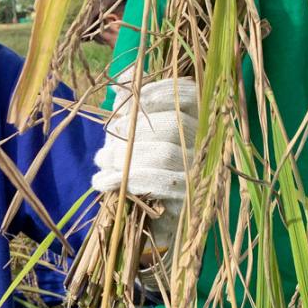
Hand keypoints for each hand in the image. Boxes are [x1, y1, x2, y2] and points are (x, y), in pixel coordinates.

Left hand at [92, 73, 197, 280]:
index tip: (129, 95)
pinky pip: (160, 183)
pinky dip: (125, 180)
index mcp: (197, 123)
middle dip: (130, 133)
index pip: (188, 94)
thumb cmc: (142, 176)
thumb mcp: (135, 140)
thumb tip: (125, 78)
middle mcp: (206, 146)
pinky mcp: (192, 202)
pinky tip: (102, 183)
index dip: (159, 89)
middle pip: (171, 125)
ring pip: (165, 152)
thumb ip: (134, 109)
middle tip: (105, 150)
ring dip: (125, 157)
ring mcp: (202, 174)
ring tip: (102, 165)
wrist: (151, 229)